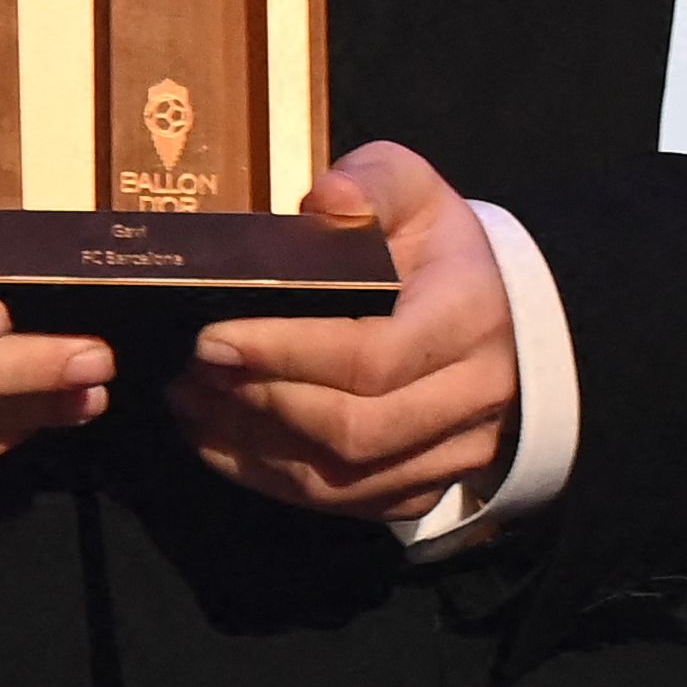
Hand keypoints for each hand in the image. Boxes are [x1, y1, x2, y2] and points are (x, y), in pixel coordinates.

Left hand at [168, 141, 518, 523]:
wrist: (497, 310)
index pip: (373, 356)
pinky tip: (221, 442)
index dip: (285, 354)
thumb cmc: (437, 243)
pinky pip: (344, 504)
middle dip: (260, 404)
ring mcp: (454, 453)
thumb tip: (322, 201)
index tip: (212, 338)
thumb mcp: (410, 187)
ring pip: (343, 481)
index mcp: (468, 315)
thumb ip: (369, 182)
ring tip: (189, 405)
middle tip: (190, 374)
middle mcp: (473, 396)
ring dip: (253, 449)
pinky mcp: (426, 487)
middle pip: (355, 430)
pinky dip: (273, 481)